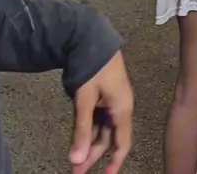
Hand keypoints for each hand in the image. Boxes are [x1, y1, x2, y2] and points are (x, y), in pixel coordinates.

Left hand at [69, 50, 133, 173]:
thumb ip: (81, 130)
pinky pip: (96, 118)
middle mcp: (119, 107)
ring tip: (73, 159)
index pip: (122, 143)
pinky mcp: (101, 94)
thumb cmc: (93, 67)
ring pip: (101, 129)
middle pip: (108, 139)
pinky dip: (87, 129)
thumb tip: (76, 159)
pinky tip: (77, 139)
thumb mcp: (85, 99)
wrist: (90, 36)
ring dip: (88, 143)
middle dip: (93, 155)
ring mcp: (110, 100)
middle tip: (75, 170)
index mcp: (122, 109)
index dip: (115, 162)